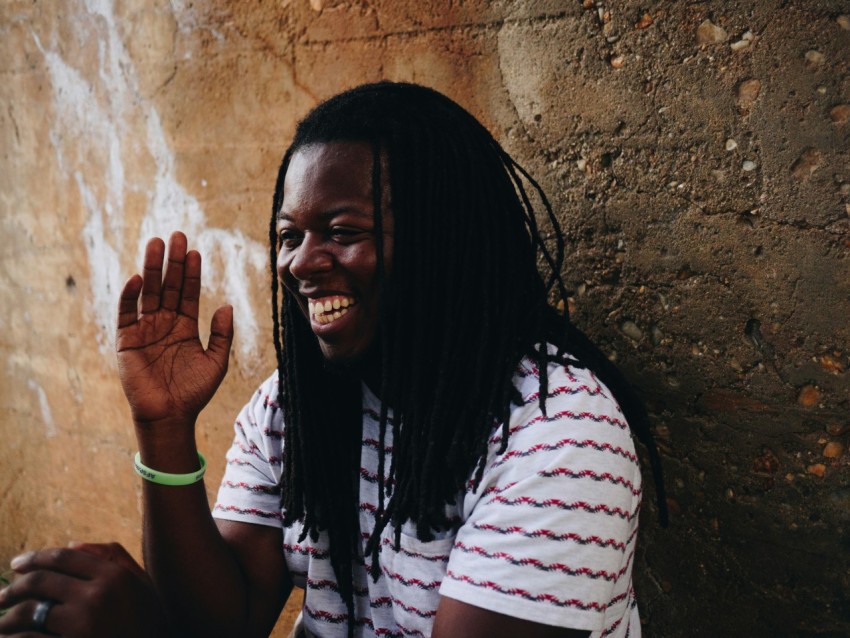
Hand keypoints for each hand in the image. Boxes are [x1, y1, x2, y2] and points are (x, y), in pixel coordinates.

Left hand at [0, 542, 171, 636]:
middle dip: (14, 587)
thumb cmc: (149, 620)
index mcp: (114, 574)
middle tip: (1, 595)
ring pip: (30, 611)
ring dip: (8, 616)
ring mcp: (84, 623)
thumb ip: (112, 556)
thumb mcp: (140, 583)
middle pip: (41, 581)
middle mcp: (98, 594)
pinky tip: (12, 637)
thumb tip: (72, 543)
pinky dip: (17, 636)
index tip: (17, 563)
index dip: (35, 558)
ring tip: (2, 621)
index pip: (63, 557)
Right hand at [117, 232, 232, 426]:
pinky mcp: (126, 341)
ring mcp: (144, 330)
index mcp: (184, 326)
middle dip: (172, 262)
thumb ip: (222, 334)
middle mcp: (164, 323)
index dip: (191, 273)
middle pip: (167, 286)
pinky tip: (136, 278)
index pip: (187, 293)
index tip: (196, 251)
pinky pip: (126, 314)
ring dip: (151, 268)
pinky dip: (129, 296)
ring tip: (156, 244)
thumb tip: (226, 305)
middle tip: (177, 236)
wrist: (170, 416)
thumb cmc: (194, 392)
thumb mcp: (216, 362)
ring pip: (148, 293)